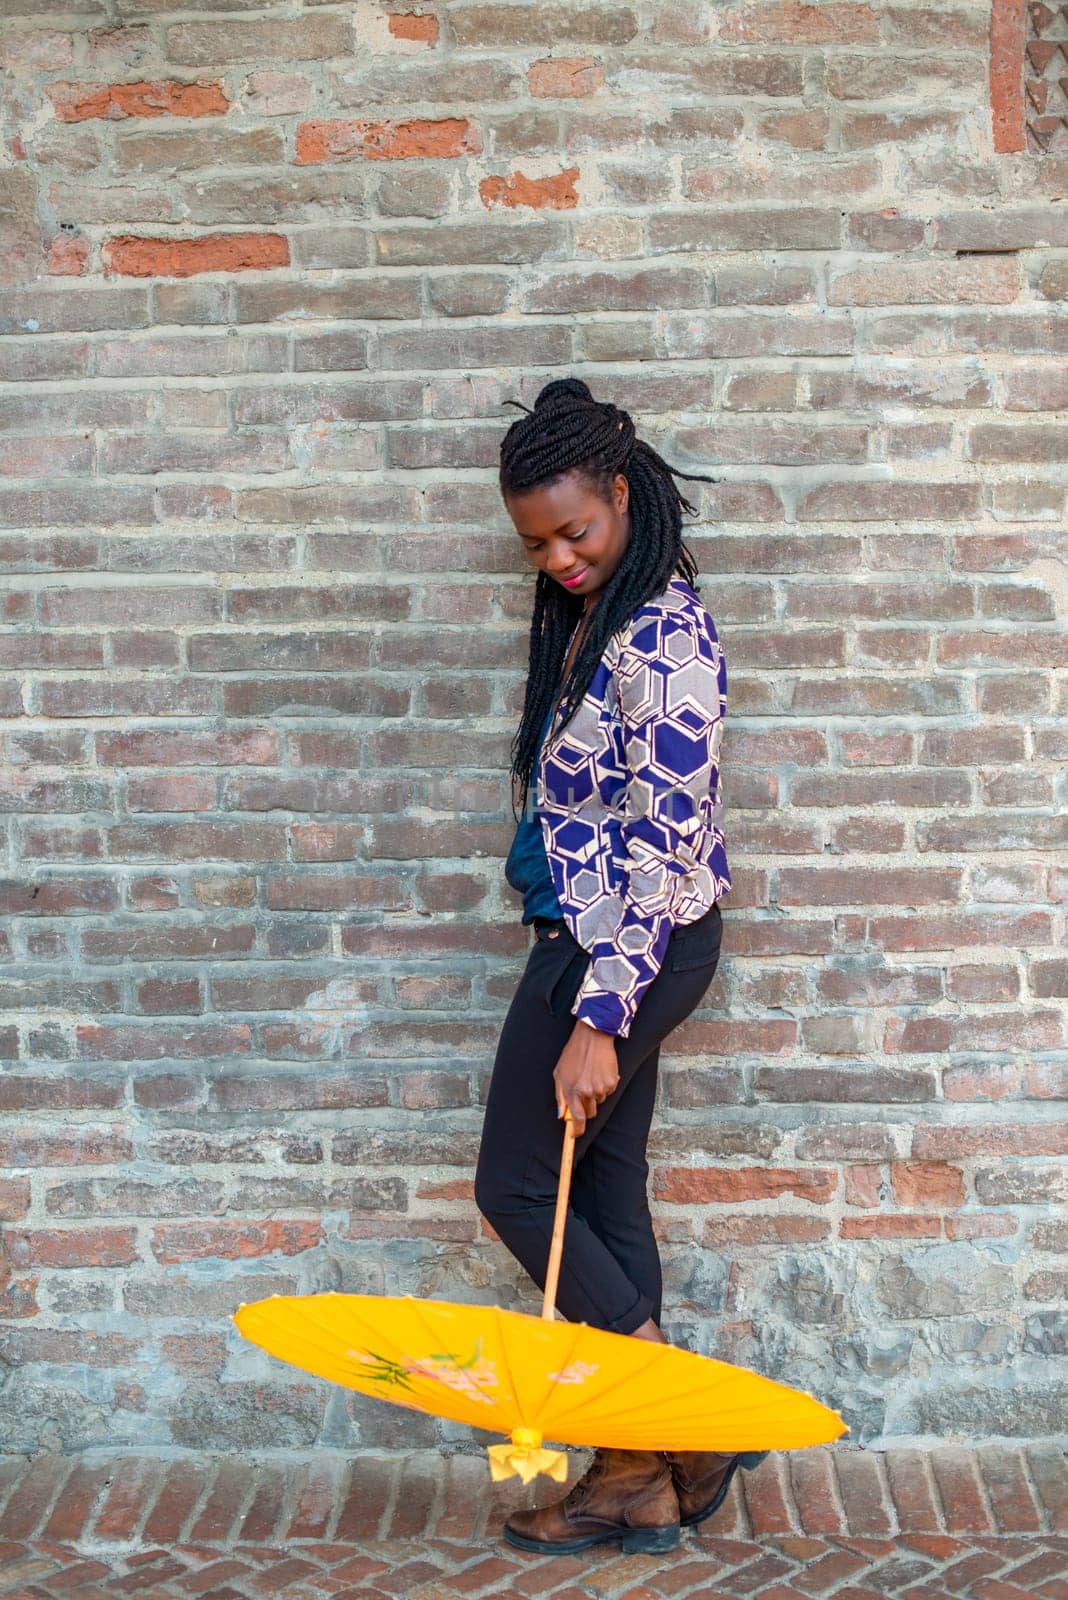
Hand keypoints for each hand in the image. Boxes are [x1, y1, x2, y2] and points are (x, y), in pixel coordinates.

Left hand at [553, 1022, 618, 1136]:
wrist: (593, 1037)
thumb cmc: (574, 1053)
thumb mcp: (559, 1074)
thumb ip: (559, 1096)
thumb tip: (561, 1114)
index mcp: (573, 1091)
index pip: (576, 1119)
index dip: (576, 1130)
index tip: (575, 1135)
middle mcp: (588, 1092)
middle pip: (590, 1113)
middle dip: (586, 1107)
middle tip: (582, 1091)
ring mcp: (602, 1088)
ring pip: (599, 1101)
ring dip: (595, 1094)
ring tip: (590, 1075)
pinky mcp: (612, 1082)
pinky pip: (608, 1092)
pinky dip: (604, 1086)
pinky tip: (599, 1072)